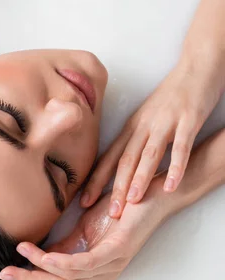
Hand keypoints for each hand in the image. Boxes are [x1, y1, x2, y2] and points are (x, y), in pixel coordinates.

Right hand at [0, 178, 168, 279]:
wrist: (150, 193)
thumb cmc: (120, 210)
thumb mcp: (85, 229)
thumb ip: (65, 246)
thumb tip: (38, 255)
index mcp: (91, 271)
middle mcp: (101, 274)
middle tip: (5, 276)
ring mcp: (110, 265)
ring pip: (68, 277)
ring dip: (39, 267)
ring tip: (19, 255)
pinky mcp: (117, 251)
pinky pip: (85, 263)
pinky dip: (61, 262)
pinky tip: (44, 257)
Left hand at [80, 56, 223, 217]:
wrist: (196, 66)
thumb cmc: (172, 95)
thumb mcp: (147, 116)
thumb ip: (136, 139)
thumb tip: (123, 166)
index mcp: (133, 126)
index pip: (110, 157)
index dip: (96, 180)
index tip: (83, 201)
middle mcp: (144, 124)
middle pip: (126, 159)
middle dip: (115, 187)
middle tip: (107, 213)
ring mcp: (166, 121)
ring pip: (149, 153)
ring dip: (140, 178)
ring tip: (132, 201)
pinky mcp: (188, 119)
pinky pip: (181, 146)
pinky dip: (176, 167)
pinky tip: (172, 184)